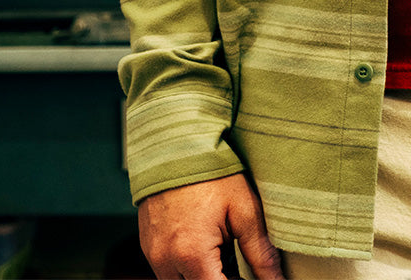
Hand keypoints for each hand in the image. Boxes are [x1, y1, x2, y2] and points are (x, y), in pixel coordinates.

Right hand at [138, 173, 284, 279]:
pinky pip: (169, 271)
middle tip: (239, 260)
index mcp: (191, 255)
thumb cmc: (212, 173)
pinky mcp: (149, 247)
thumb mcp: (244, 209)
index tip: (251, 276)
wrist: (176, 144)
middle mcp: (166, 262)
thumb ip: (261, 253)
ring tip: (225, 248)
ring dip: (205, 275)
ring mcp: (153, 255)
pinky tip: (208, 243)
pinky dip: (190, 266)